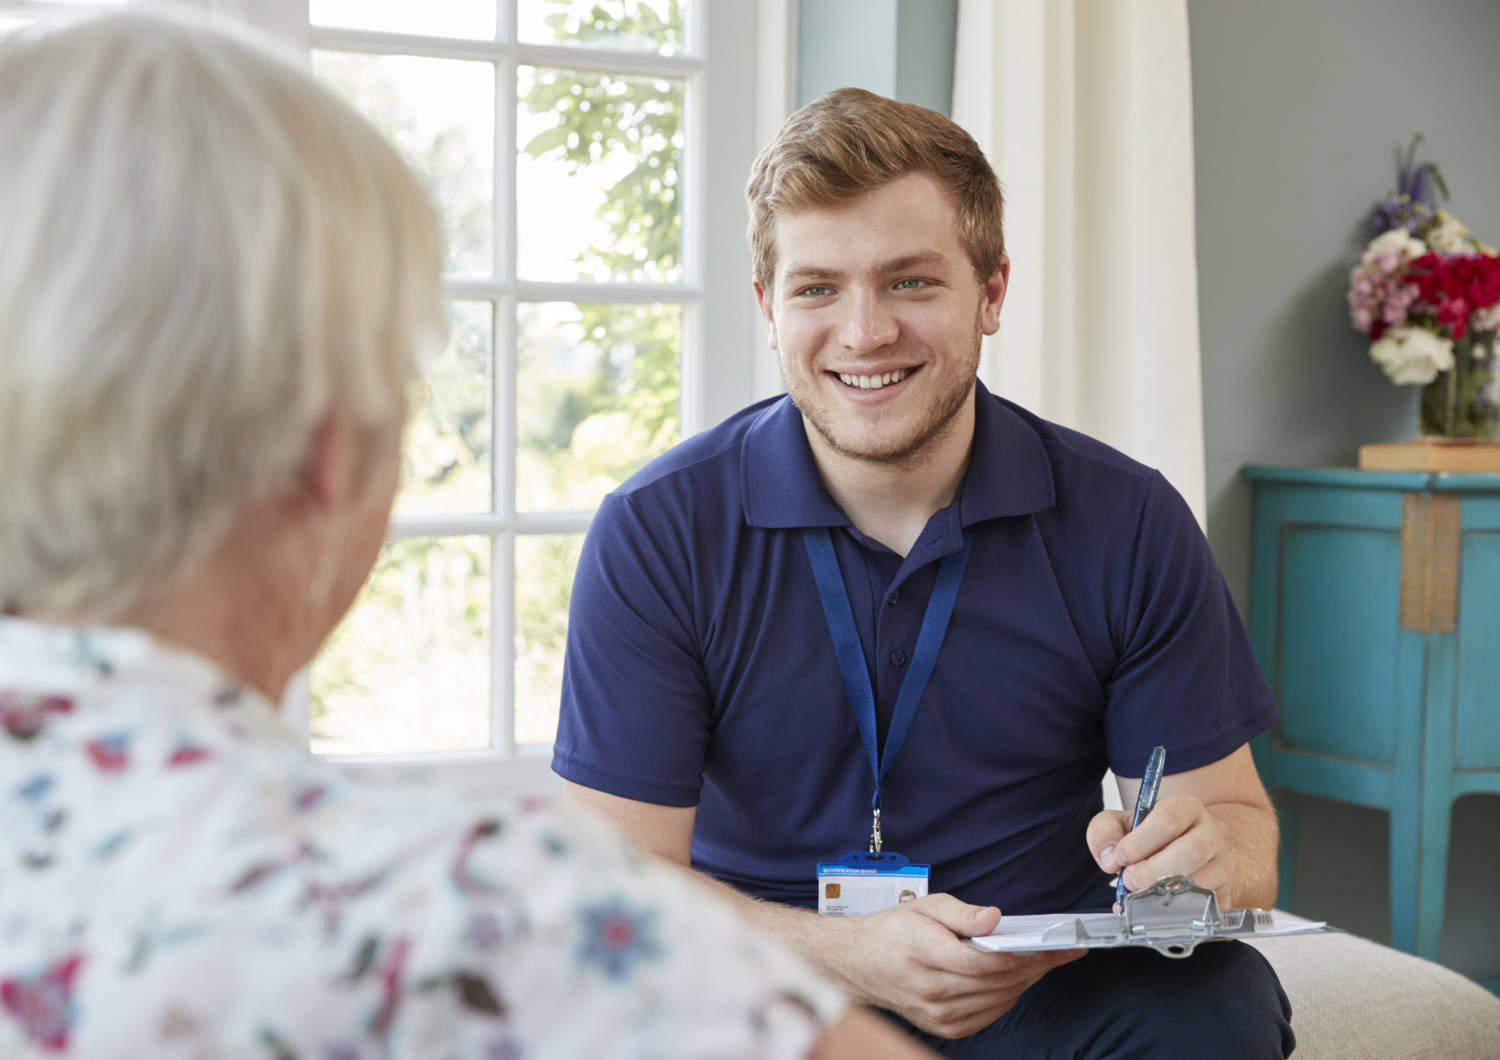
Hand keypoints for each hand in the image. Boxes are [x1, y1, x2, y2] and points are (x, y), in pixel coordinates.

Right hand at [836, 893, 1085, 1038]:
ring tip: (1041, 962)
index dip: (1021, 954)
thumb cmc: (895, 932)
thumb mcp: (926, 906)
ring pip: (998, 1000)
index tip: (1048, 944)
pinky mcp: (945, 1027)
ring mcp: (939, 1014)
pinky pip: (989, 1014)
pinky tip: (1013, 980)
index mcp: (925, 954)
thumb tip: (995, 918)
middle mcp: (933, 990)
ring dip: (1025, 981)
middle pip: (997, 982)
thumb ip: (962, 913)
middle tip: (1060, 951)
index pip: (984, 962)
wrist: (861, 964)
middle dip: (1034, 966)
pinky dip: (1007, 997)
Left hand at [1087, 793, 1231, 908]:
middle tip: (1130, 880)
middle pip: (1191, 851)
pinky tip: (1157, 908)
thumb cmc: (1154, 836)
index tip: (1121, 857)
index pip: (1168, 820)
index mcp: (1186, 808)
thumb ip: (1105, 831)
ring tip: (1142, 893)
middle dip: (1152, 871)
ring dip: (1164, 893)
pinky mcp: (1226, 894)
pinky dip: (1176, 912)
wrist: (1189, 849)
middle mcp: (1212, 833)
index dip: (1140, 842)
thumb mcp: (1122, 823)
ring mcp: (1223, 865)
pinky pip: (1205, 907)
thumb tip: (1110, 858)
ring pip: (1201, 882)